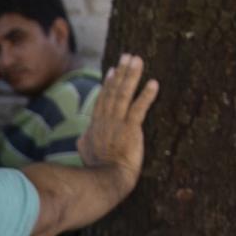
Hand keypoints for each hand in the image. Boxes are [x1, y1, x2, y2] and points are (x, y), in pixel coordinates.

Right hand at [76, 53, 155, 178]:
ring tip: (138, 60)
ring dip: (132, 76)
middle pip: (114, 91)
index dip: (108, 84)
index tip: (113, 70)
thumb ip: (84, 141)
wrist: (104, 179)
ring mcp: (117, 123)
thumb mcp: (85, 153)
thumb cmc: (95, 170)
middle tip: (128, 56)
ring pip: (124, 94)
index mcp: (96, 125)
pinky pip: (139, 108)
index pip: (103, 100)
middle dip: (122, 72)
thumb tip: (82, 137)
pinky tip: (154, 83)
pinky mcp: (130, 129)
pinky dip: (146, 95)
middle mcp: (106, 120)